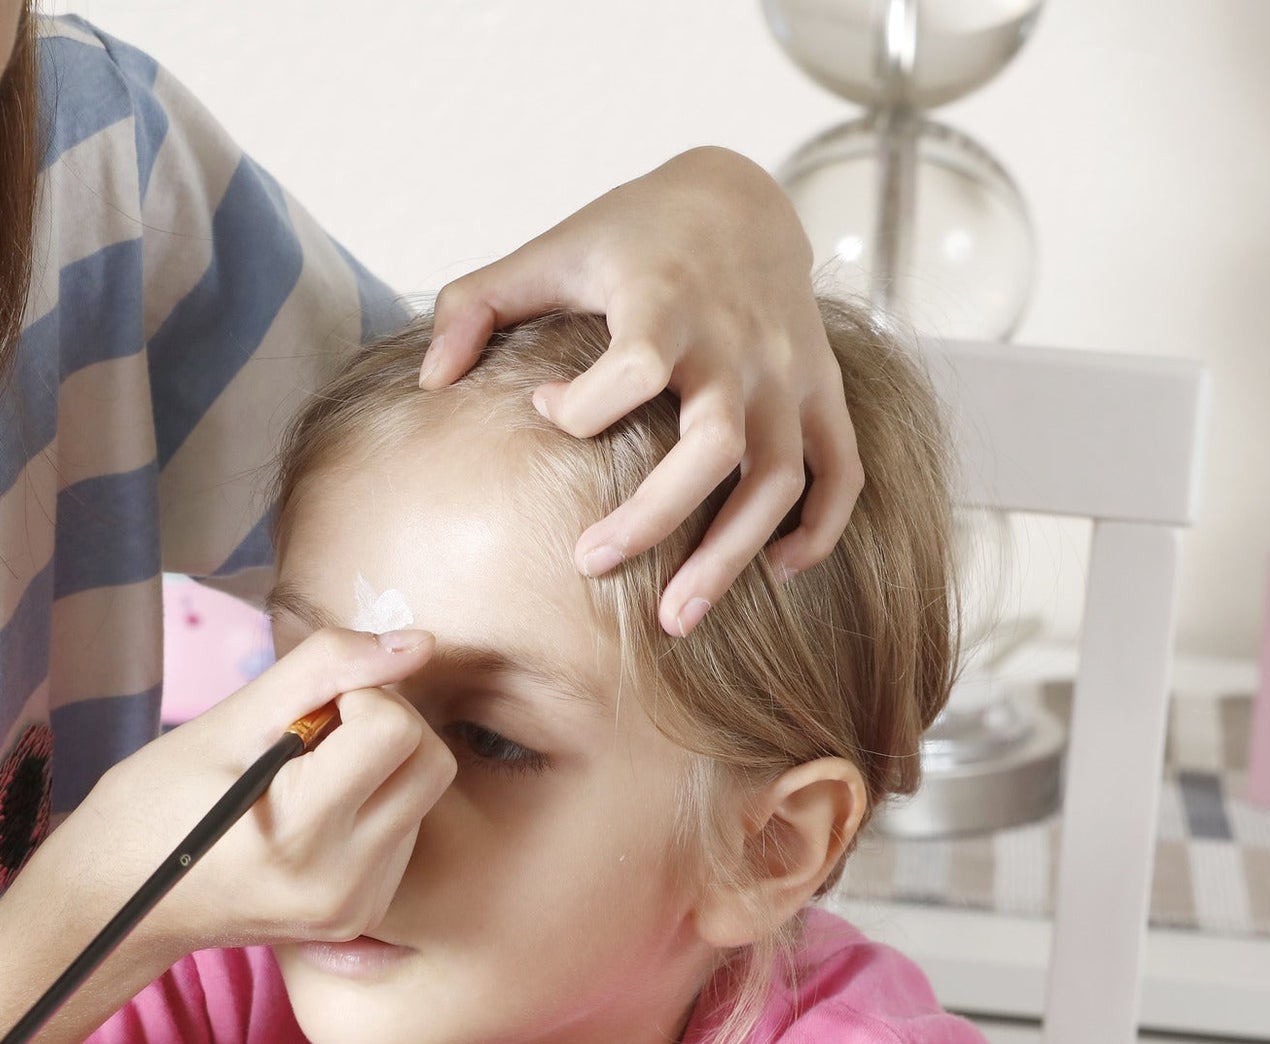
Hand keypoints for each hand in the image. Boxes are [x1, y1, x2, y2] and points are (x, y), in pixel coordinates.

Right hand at [41, 628, 454, 974]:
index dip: (358, 696)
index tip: (307, 709)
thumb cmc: (155, 804)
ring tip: (304, 778)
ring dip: (379, 765)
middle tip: (314, 732)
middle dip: (384, 724)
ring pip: (424, 796)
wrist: (120, 902)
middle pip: (431, 763)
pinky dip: (373, 804)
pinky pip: (406, 832)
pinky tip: (315, 811)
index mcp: (301, 833)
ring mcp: (355, 907)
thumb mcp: (228, 720)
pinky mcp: (361, 916)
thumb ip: (326, 667)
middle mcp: (341, 883)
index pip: (396, 729)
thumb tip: (420, 643)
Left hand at [422, 147, 862, 634]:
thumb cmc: (631, 235)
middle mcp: (740, 343)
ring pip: (778, 479)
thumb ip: (476, 304)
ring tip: (675, 620)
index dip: (583, 403)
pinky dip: (819, 528)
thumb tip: (430, 381)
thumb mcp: (550, 248)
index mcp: (669, 300)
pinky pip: (839, 471)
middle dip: (655, 516)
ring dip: (731, 556)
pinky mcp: (822, 393)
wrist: (742, 198)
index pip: (637, 366)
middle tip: (589, 566)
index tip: (544, 407)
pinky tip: (778, 574)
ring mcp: (790, 373)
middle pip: (716, 444)